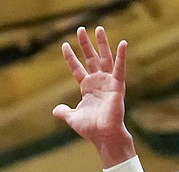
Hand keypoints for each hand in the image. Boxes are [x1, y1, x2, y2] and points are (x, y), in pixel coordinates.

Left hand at [53, 26, 130, 155]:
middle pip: (90, 59)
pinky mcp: (117, 86)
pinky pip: (120, 69)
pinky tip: (123, 43)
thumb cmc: (91, 129)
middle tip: (80, 29)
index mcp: (87, 88)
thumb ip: (64, 112)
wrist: (103, 136)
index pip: (77, 68)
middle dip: (85, 44)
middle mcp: (97, 82)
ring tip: (99, 28)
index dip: (70, 57)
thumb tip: (55, 110)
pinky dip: (121, 57)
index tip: (64, 45)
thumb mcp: (73, 118)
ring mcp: (107, 82)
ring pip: (104, 58)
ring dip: (102, 43)